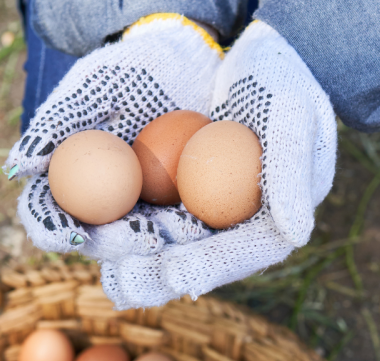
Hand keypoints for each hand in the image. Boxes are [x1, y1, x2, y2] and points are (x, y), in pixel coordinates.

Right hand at [5, 15, 222, 257]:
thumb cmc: (125, 71)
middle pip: (99, 239)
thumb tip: (16, 169)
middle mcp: (98, 204)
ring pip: (142, 238)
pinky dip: (191, 228)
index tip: (72, 234)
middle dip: (120, 245)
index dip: (54, 231)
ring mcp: (138, 209)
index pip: (47, 215)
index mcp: (63, 182)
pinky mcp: (175, 207)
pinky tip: (203, 222)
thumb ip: (52, 128)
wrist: (180, 62)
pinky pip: (180, 224)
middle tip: (141, 237)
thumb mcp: (90, 90)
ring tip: (182, 228)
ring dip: (162, 241)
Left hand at [100, 20, 337, 308]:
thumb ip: (292, 175)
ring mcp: (194, 211)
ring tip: (102, 275)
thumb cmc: (282, 84)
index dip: (208, 267)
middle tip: (126, 285)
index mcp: (270, 220)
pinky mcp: (164, 192)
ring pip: (158, 245)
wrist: (245, 56)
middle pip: (192, 260)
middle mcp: (230, 225)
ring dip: (127, 262)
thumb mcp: (294, 118)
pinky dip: (111, 227)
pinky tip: (82, 237)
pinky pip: (135, 214)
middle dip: (156, 277)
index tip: (178, 276)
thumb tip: (297, 236)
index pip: (239, 253)